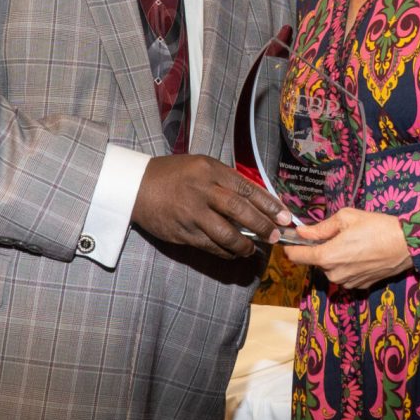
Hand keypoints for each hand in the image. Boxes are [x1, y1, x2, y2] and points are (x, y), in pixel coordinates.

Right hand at [131, 155, 293, 258]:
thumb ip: (225, 180)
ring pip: (225, 234)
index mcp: (210, 170)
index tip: (284, 216)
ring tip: (252, 250)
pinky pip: (209, 246)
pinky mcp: (182, 232)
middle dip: (262, 226)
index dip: (269, 204)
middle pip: (239, 211)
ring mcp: (191, 213)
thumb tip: (255, 201)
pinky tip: (233, 253)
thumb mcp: (200, 166)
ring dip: (244, 245)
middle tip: (274, 236)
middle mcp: (202, 190)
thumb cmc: (173, 175)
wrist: (135, 186)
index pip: (247, 188)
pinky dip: (225, 252)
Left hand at [282, 207, 411, 288]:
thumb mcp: (346, 217)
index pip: (296, 257)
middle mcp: (334, 274)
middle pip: (315, 261)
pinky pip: (345, 274)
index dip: (291, 246)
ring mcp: (347, 283)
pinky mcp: (359, 286)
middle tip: (338, 234)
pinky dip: (348, 265)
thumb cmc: (377, 227)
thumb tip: (302, 232)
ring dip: (335, 257)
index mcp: (327, 257)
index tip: (292, 239)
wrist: (406, 245)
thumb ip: (320, 227)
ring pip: (331, 268)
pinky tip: (361, 253)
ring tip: (353, 242)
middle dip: (321, 248)